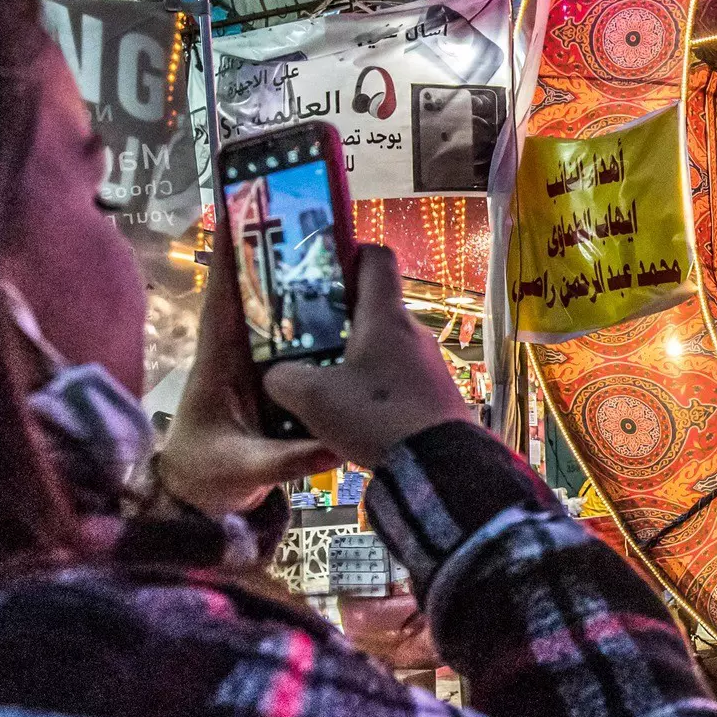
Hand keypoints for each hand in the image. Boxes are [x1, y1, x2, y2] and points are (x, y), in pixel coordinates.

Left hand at [158, 228, 339, 516]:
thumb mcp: (243, 469)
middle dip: (276, 257)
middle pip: (256, 296)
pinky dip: (319, 322)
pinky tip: (350, 308)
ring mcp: (257, 366)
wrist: (202, 501)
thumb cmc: (207, 477)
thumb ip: (284, 459)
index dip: (230, 259)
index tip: (239, 212)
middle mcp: (237, 355)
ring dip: (302, 286)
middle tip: (308, 220)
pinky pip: (300, 342)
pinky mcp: (277, 380)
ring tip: (338, 254)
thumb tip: (331, 446)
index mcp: (217, 363)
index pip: (223, 302)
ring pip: (280, 316)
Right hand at [265, 246, 473, 469]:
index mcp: (386, 317)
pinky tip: (354, 407)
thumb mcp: (312, 398)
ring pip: (387, 343)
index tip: (324, 265)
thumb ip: (284, 378)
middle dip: (342, 314)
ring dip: (357, 352)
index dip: (351, 252)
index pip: (377, 258)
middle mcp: (413, 331)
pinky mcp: (437, 392)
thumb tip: (276, 375)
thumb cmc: (376, 418)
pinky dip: (375, 381)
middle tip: (308, 330)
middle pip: (377, 305)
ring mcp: (430, 362)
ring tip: (325, 375)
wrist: (439, 463)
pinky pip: (400, 374)